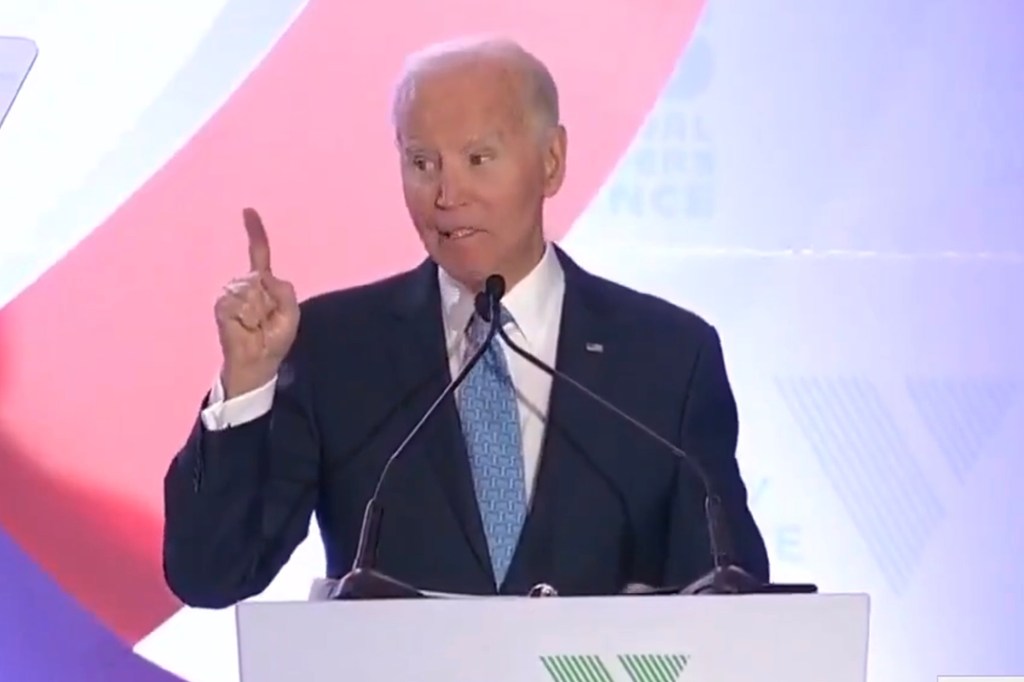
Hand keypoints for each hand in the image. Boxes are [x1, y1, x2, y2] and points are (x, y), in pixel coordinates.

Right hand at [214, 207, 299, 397]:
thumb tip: (261, 278)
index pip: (259, 253)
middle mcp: (245, 283)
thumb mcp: (291, 313)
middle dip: (269, 300)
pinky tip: (246, 326)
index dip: (255, 232)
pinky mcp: (221, 306)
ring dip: (258, 310)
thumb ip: (284, 290)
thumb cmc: (275, 338)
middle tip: (266, 320)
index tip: (248, 210)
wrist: (258, 361)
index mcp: (263, 282)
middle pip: (258, 276)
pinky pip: (238, 302)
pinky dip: (247, 316)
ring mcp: (230, 293)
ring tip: (255, 325)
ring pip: (248, 289)